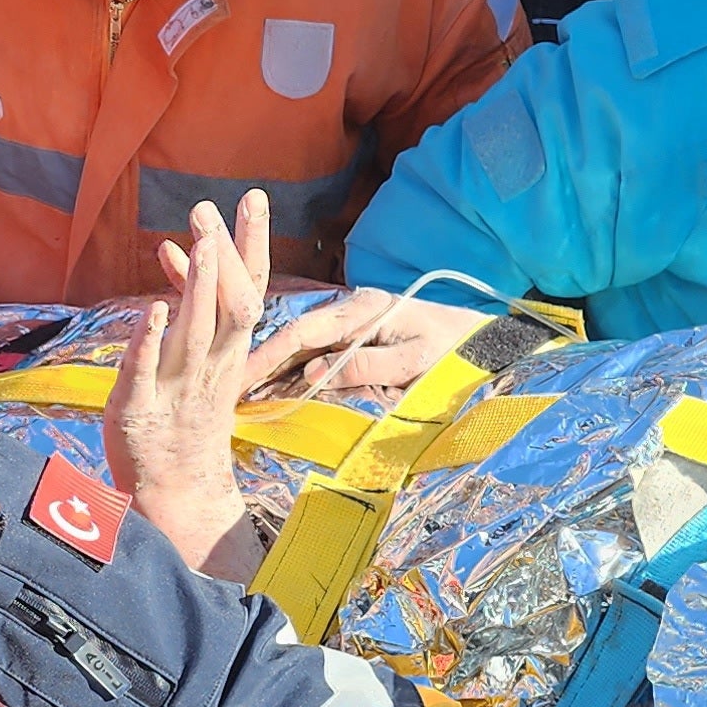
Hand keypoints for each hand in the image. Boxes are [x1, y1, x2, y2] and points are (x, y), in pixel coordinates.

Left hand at [108, 193, 267, 580]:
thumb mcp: (200, 358)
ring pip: (195, 333)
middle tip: (209, 209)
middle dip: (225, 257)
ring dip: (198, 288)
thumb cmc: (187, 416)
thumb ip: (191, 305)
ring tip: (199, 245)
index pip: (250, 290)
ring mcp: (179, 388)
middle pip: (231, 305)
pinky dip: (151, 339)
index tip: (253, 197)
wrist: (179, 491)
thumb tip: (177, 250)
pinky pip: (148, 371)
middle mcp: (212, 366)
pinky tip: (152, 308)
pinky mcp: (140, 410)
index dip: (252, 244)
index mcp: (229, 352)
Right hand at [240, 289, 495, 398]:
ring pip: (300, 347)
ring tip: (242, 396)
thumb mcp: (413, 361)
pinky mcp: (355, 339)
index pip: (303, 331)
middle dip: (259, 363)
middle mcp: (350, 312)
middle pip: (294, 337)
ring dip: (272, 370)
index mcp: (362, 310)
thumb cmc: (450, 350)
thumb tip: (313, 374)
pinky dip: (292, 372)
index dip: (268, 355)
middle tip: (228, 391)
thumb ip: (366, 366)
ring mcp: (351, 325)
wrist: (478, 339)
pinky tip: (274, 391)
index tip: (241, 377)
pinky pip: (316, 354)